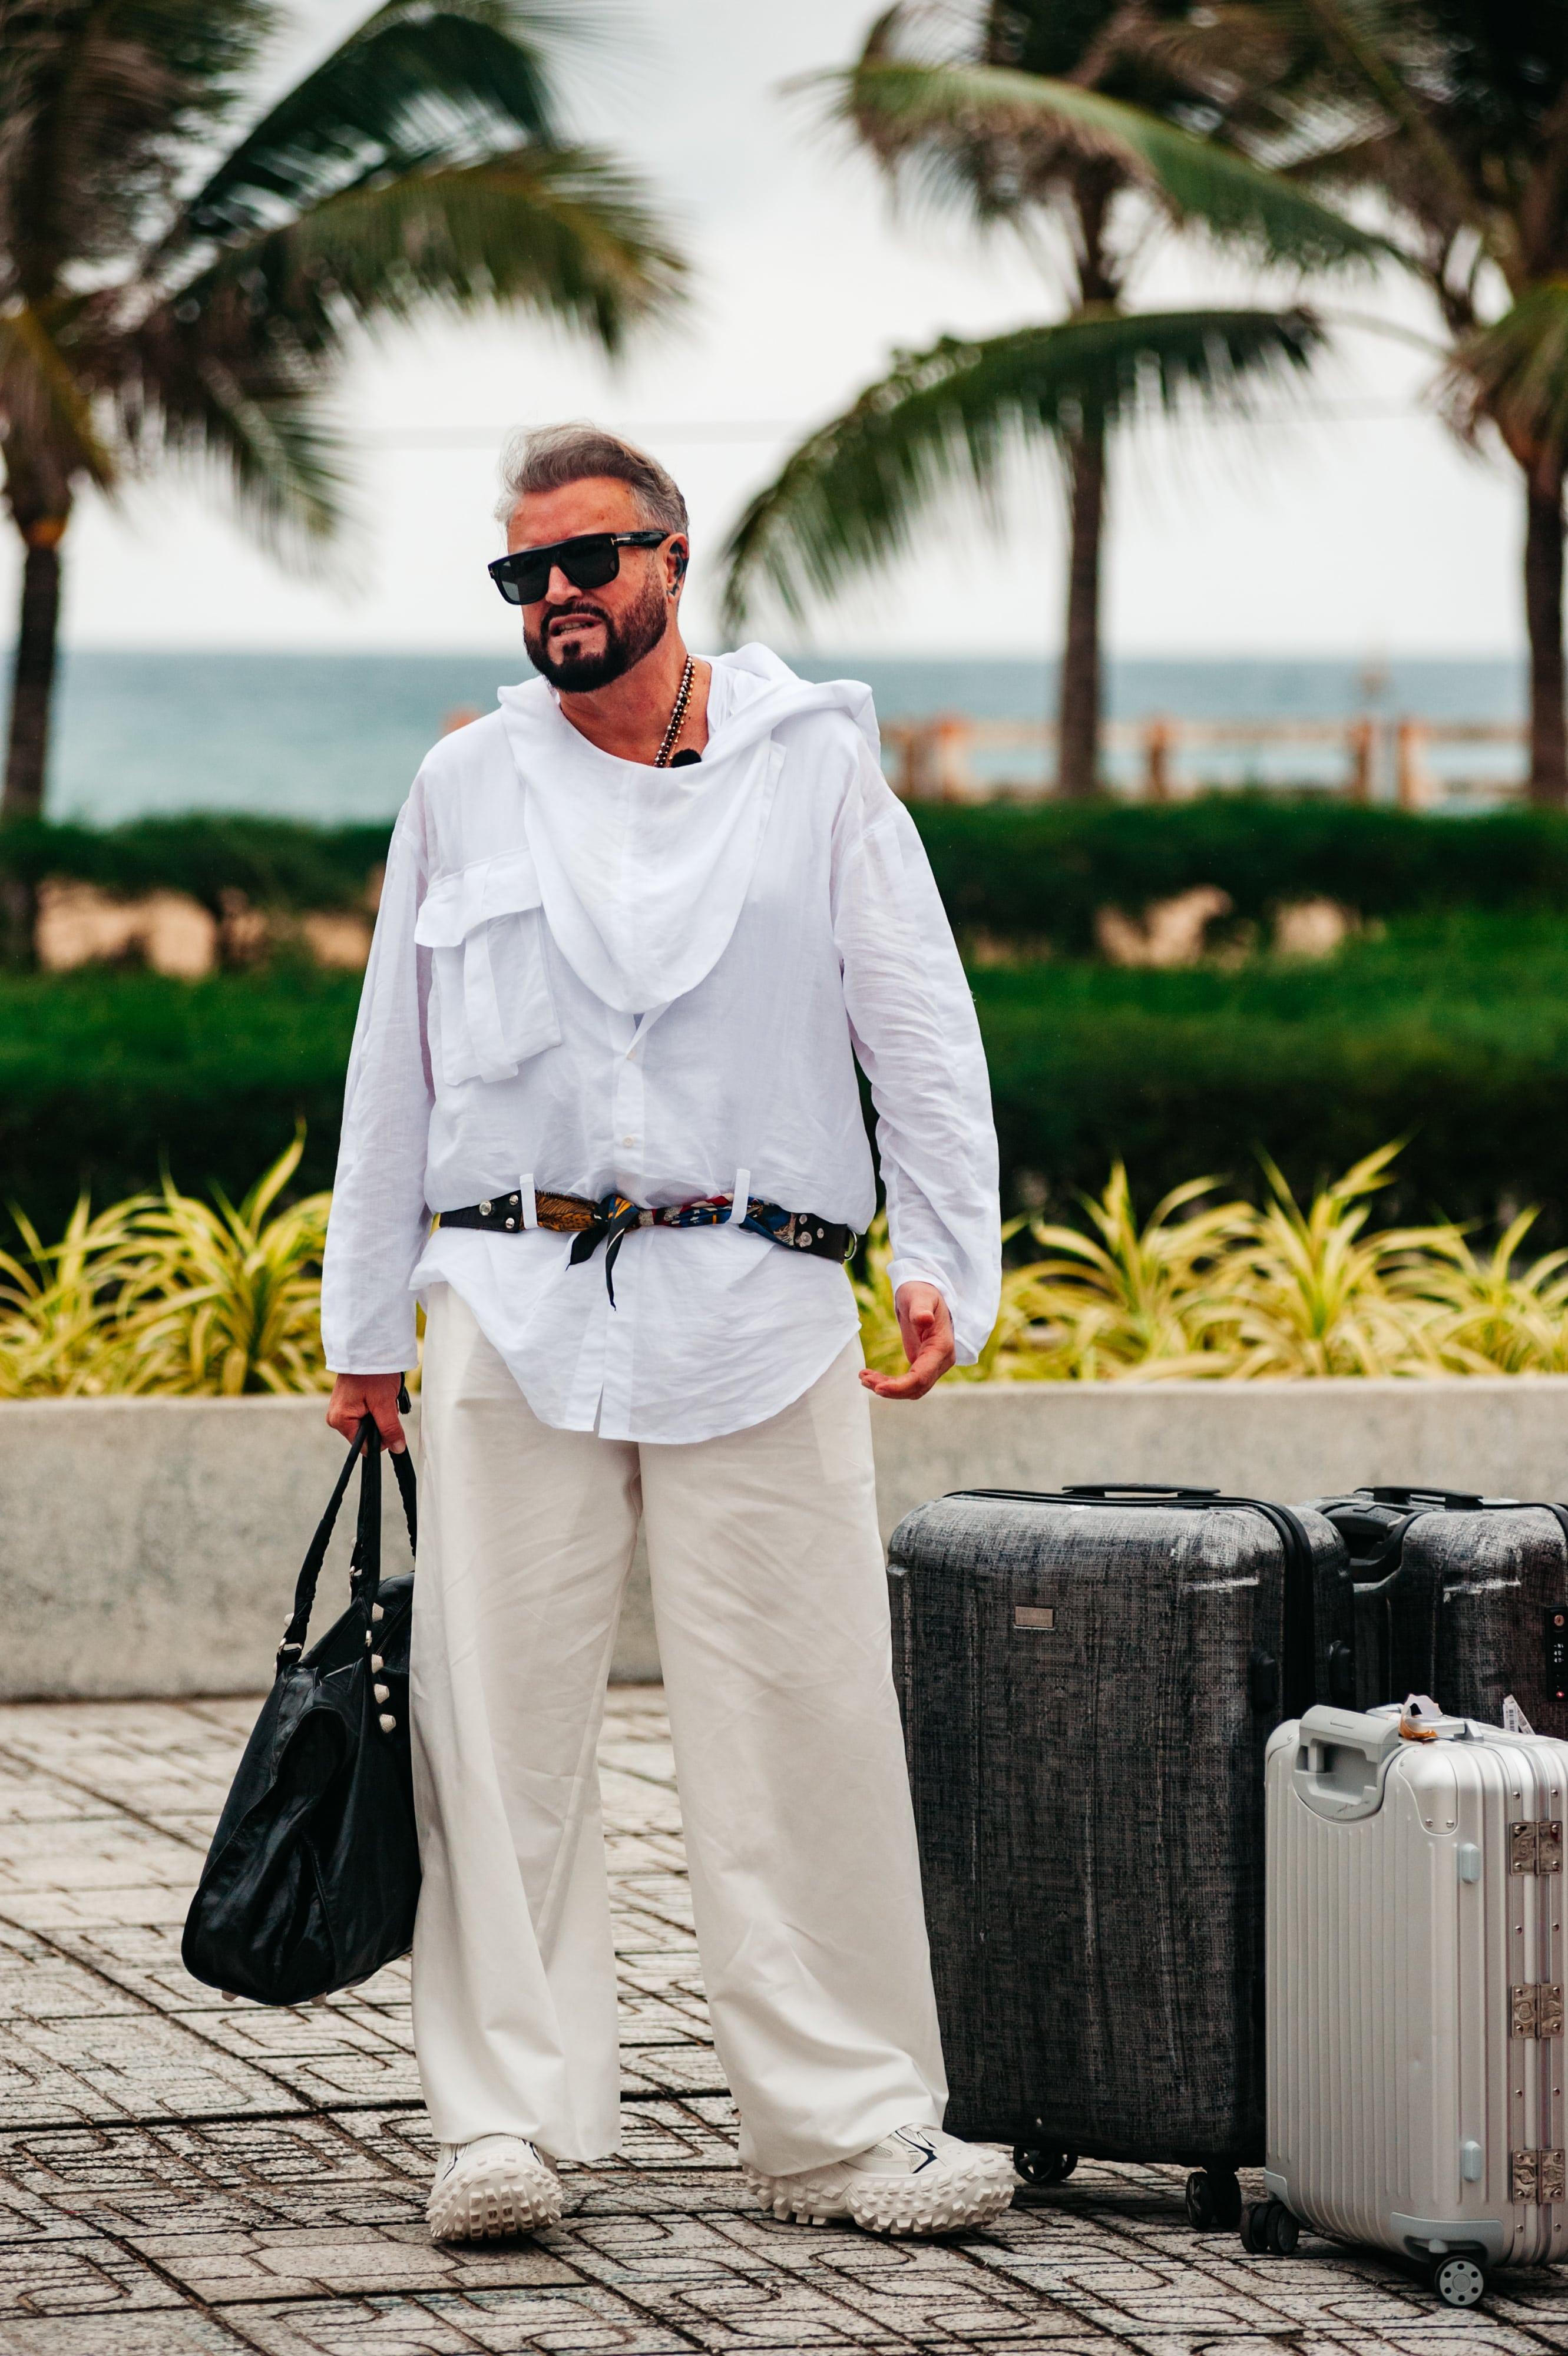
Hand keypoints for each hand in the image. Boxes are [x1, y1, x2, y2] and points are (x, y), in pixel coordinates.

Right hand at [327, 1372, 406, 1451]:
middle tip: (384, 1402)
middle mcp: (336, 1418)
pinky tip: (377, 1393)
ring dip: (380, 1414)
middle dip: (380, 1423)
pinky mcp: (346, 1403)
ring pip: (367, 1424)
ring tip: (381, 1395)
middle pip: (365, 1435)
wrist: (367, 1348)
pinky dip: (375, 1407)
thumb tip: (397, 1448)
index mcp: (340, 1421)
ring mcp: (340, 1410)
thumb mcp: (384, 1403)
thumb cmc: (373, 1373)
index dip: (381, 1439)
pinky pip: (364, 1413)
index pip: (364, 1446)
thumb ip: (390, 1428)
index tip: (389, 1421)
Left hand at [859, 1283, 954, 1400]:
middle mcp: (941, 1361)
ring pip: (912, 1389)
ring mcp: (933, 1365)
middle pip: (917, 1387)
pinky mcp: (923, 1365)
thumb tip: (925, 1319)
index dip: (901, 1386)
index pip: (922, 1376)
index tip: (879, 1388)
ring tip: (864, 1378)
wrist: (924, 1295)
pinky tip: (872, 1377)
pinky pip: (908, 1383)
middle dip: (891, 1389)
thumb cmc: (922, 1293)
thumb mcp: (920, 1296)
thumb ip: (921, 1309)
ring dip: (888, 1388)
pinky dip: (890, 1383)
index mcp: (942, 1347)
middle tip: (864, 1379)